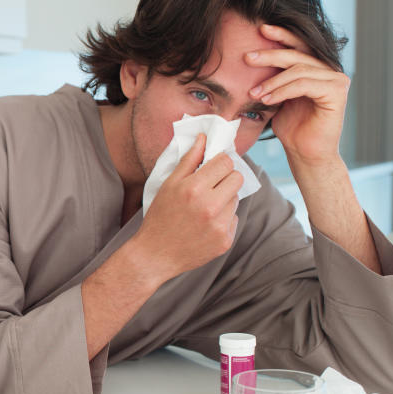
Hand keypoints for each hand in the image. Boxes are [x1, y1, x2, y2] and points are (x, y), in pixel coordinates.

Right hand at [132, 133, 243, 280]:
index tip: (213, 166)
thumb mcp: (168, 185)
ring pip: (235, 199)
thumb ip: (189, 160)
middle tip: (211, 185)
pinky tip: (205, 225)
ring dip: (224, 199)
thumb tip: (204, 138)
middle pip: (237, 178)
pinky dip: (222, 219)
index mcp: (194, 189)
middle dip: (226, 178)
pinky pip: (233, 219)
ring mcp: (219, 226)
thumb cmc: (159, 217)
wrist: (155, 255)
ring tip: (203, 208)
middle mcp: (209, 207)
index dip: (220, 162)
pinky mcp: (225, 241)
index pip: (225, 162)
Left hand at [246, 24, 350, 167]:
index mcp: (317, 69)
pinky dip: (282, 90)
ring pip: (298, 69)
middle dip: (270, 55)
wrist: (306, 155)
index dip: (281, 35)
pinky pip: (303, 84)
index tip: (260, 29)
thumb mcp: (278, 97)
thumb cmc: (292, 129)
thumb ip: (275, 79)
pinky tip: (266, 99)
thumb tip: (253, 58)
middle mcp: (330, 71)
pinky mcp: (337, 92)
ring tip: (253, 92)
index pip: (299, 46)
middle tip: (247, 57)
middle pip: (297, 54)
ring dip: (271, 81)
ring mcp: (337, 80)